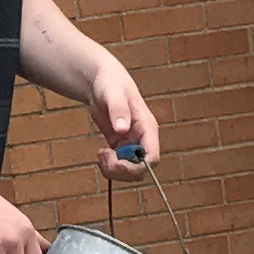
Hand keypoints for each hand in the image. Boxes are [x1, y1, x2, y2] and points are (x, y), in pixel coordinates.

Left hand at [87, 60, 159, 179]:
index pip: (152, 157)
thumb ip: (119, 110)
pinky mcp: (121, 147)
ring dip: (114, 170)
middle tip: (104, 157)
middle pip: (141, 169)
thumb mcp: (113, 93)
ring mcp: (132, 144)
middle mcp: (143, 139)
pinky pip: (120, 166)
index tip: (118, 163)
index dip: (137, 167)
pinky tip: (101, 154)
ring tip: (100, 155)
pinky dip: (109, 166)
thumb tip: (122, 129)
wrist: (102, 82)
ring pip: (130, 171)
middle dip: (122, 170)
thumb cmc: (111, 83)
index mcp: (147, 127)